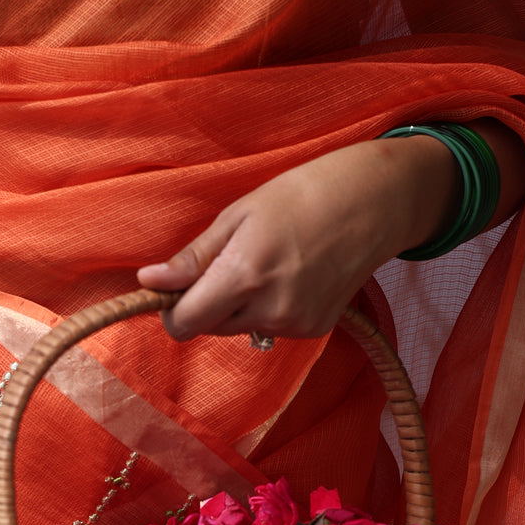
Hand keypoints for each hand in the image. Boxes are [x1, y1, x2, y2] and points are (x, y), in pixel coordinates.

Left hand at [136, 135, 460, 341]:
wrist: (374, 202)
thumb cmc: (302, 194)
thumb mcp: (238, 215)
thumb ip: (193, 258)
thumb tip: (150, 281)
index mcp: (243, 276)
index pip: (183, 323)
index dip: (171, 309)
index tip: (174, 288)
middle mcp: (268, 309)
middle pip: (208, 328)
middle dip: (206, 303)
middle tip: (227, 262)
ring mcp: (294, 323)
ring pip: (239, 329)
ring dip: (237, 306)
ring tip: (265, 263)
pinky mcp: (314, 330)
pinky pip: (270, 328)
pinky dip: (268, 309)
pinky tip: (290, 276)